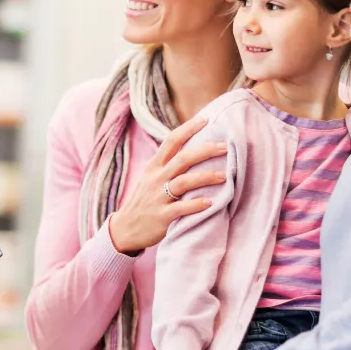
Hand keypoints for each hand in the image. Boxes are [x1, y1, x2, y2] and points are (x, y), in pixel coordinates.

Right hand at [107, 116, 227, 254]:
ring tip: (224, 175)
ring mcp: (158, 198)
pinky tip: (211, 203)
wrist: (125, 229)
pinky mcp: (161, 217)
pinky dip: (196, 205)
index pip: (171, 141)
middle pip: (181, 159)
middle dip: (204, 151)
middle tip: (225, 146)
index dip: (188, 129)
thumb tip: (193, 149)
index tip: (206, 120)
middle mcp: (155, 179)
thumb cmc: (144, 201)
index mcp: (153, 166)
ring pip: (183, 182)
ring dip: (205, 177)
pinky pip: (181, 209)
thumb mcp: (150, 178)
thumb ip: (168, 164)